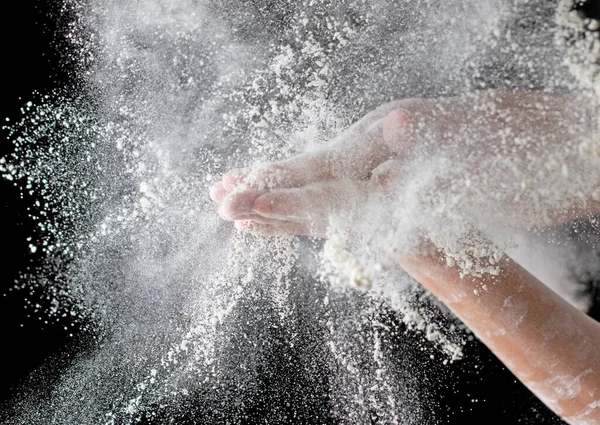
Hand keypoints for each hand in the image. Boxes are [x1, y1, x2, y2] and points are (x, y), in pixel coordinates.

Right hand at [210, 90, 594, 236]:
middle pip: (306, 175)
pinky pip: (341, 200)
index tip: (235, 197)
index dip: (277, 186)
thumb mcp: (470, 135)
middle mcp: (371, 154)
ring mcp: (377, 170)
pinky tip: (296, 212)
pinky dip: (313, 209)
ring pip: (318, 188)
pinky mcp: (390, 187)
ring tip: (240, 199)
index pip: (316, 168)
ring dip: (280, 198)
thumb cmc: (508, 140)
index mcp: (379, 142)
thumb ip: (428, 132)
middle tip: (216, 199)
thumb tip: (393, 127)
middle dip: (262, 191)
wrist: (540, 147)